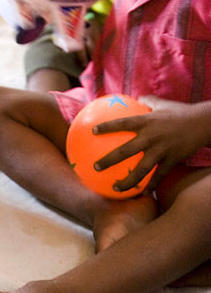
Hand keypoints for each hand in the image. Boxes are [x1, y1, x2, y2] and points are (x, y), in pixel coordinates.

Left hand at [93, 96, 210, 192]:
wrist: (203, 123)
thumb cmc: (180, 112)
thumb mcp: (162, 103)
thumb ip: (146, 101)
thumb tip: (134, 98)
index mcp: (147, 121)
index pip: (123, 123)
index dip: (107, 127)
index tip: (92, 131)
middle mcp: (151, 136)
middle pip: (125, 151)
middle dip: (108, 160)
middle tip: (95, 167)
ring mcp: (161, 150)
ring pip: (141, 170)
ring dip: (127, 181)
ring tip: (116, 188)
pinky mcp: (171, 160)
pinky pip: (158, 177)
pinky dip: (150, 186)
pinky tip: (141, 194)